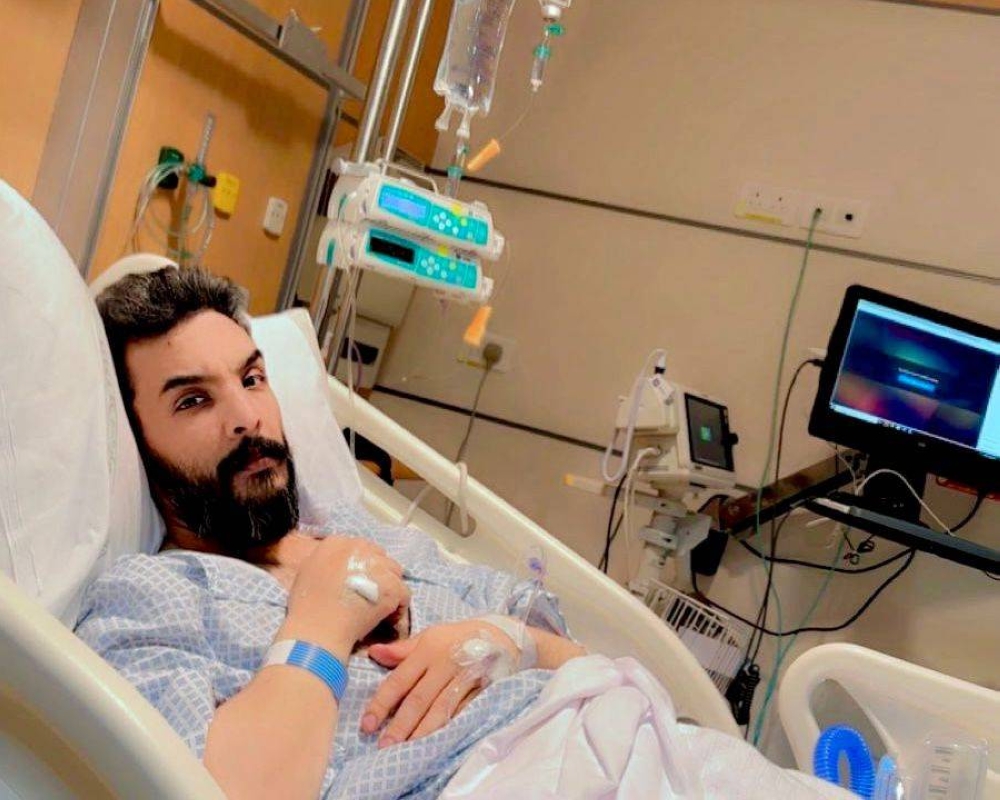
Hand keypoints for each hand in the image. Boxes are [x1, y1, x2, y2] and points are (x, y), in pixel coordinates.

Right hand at [281, 537, 409, 660]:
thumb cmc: (307, 607)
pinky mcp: (391, 586)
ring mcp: (378, 566)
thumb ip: (327, 559)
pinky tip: (386, 618)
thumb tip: (342, 563)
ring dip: (388, 588)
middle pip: (380, 557)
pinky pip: (404, 593)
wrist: (317, 629)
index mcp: (337, 543)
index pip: (361, 548)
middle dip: (377, 574)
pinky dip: (398, 607)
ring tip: (378, 607)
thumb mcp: (308, 571)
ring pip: (394, 572)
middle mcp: (359, 548)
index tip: (358, 582)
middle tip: (370, 595)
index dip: (362, 567)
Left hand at [360, 619, 517, 746]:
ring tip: (407, 750)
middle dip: (400, 725)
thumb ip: (402, 649)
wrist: (503, 636)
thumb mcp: (430, 636)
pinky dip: (448, 728)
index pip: (399, 680)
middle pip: (419, 699)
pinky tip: (436, 741)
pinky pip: (462, 713)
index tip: (367, 725)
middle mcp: (446, 664)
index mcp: (428, 648)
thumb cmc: (458, 638)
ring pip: (441, 710)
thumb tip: (374, 653)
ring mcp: (466, 678)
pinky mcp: (482, 691)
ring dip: (422, 732)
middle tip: (384, 746)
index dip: (382, 704)